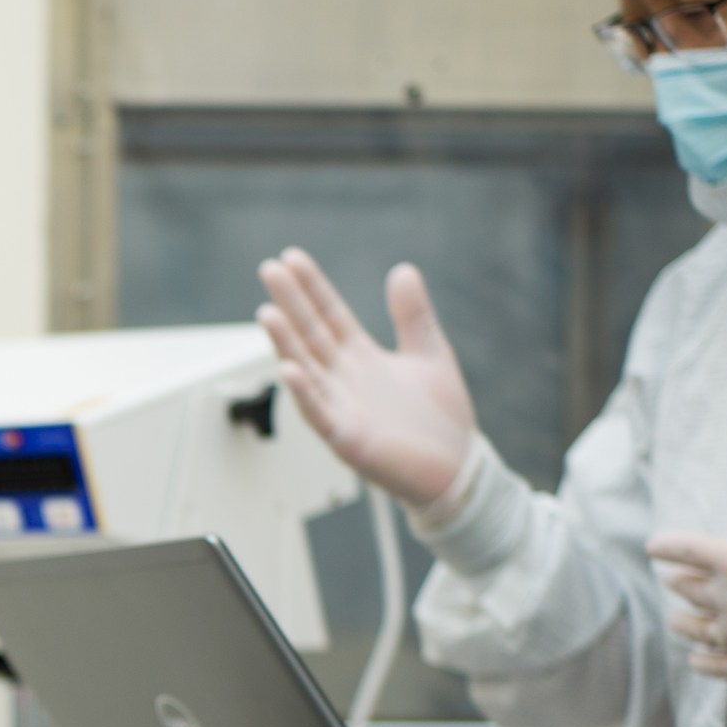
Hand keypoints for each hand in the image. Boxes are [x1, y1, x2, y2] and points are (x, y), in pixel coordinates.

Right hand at [255, 251, 476, 508]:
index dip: (312, 287)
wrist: (457, 468)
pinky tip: (290, 370)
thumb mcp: (430, 352)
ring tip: (268, 313)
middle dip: (290, 303)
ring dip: (285, 343)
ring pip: (306, 369)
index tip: (292, 258)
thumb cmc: (441, 420)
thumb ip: (413, 315)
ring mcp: (342, 407)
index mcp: (362, 357)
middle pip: (310, 334)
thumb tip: (403, 270)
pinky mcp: (348, 438)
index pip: (329, 314)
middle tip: (269, 270)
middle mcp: (345, 379)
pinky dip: (303, 393)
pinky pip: (319, 413)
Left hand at [649, 447, 726, 679]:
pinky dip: (703, 661)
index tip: (653, 546)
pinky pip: (719, 666)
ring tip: (676, 617)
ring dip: (684, 621)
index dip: (667, 546)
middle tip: (671, 579)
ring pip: (698, 630)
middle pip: (690, 591)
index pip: (688, 550)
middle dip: (679, 582)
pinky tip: (696, 657)